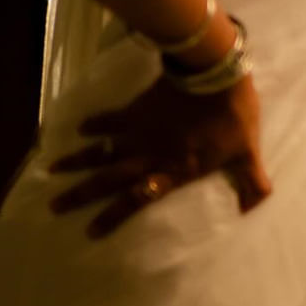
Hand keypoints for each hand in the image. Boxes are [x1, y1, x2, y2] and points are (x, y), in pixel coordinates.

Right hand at [49, 74, 270, 236]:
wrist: (215, 73)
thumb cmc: (234, 115)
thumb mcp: (247, 151)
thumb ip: (250, 182)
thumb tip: (254, 210)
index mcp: (175, 170)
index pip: (139, 199)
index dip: (114, 216)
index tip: (91, 231)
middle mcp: (150, 156)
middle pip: (109, 180)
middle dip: (82, 195)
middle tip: (55, 207)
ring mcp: (140, 132)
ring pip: (101, 151)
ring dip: (76, 162)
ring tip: (51, 171)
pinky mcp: (137, 108)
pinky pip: (110, 119)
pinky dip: (94, 123)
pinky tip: (78, 128)